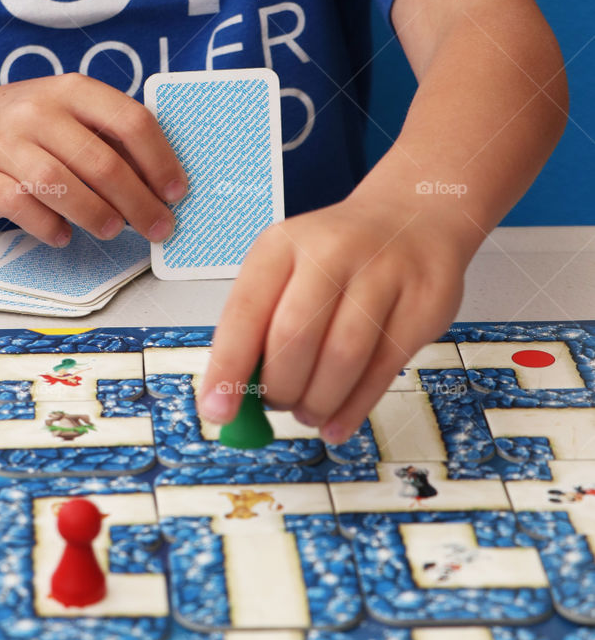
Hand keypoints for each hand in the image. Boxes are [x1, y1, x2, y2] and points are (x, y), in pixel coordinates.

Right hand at [0, 74, 186, 244]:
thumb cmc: (31, 127)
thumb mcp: (70, 115)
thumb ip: (111, 141)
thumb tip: (162, 185)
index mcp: (72, 90)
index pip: (129, 120)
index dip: (160, 160)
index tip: (176, 192)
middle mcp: (37, 111)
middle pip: (100, 161)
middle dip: (137, 202)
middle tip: (157, 228)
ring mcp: (4, 143)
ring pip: (60, 184)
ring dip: (96, 214)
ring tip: (112, 230)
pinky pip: (22, 207)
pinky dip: (49, 226)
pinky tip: (63, 235)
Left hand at [197, 193, 468, 442]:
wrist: (414, 216)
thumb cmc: (337, 255)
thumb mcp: (288, 268)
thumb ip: (261, 326)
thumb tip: (232, 399)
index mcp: (282, 245)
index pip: (245, 310)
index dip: (228, 366)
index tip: (216, 410)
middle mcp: (330, 252)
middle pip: (294, 336)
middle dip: (279, 388)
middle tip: (277, 405)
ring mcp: (382, 274)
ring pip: (342, 357)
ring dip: (318, 401)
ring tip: (308, 413)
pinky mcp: (422, 302)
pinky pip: (384, 368)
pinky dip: (355, 407)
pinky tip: (338, 422)